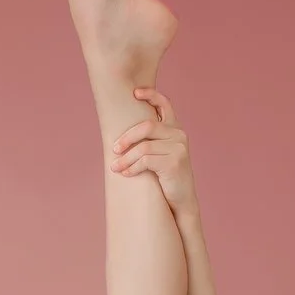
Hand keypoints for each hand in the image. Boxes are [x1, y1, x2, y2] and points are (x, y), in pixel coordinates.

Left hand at [110, 86, 196, 214]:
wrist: (181, 201)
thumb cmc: (165, 177)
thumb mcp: (159, 153)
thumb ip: (150, 140)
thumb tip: (121, 134)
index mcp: (175, 129)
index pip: (165, 104)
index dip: (151, 94)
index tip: (134, 93)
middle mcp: (179, 134)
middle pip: (147, 126)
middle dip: (127, 137)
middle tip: (114, 149)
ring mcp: (179, 148)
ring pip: (144, 147)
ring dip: (125, 158)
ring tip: (114, 167)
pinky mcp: (175, 162)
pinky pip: (146, 161)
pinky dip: (132, 168)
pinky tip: (125, 174)